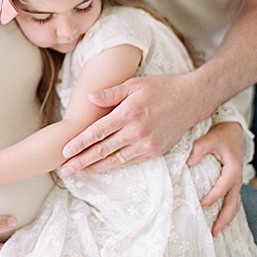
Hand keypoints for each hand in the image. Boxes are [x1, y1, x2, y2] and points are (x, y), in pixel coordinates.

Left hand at [61, 73, 206, 175]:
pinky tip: (101, 168)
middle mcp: (137, 132)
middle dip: (81, 161)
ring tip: (78, 172)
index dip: (79, 143)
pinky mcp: (154, 152)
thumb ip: (111, 92)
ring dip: (94, 168)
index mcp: (129, 113)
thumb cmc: (162, 88)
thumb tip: (90, 98)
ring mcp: (146, 144)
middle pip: (102, 151)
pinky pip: (129, 162)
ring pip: (114, 161)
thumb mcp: (135, 84)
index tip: (65, 151)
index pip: (98, 132)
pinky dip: (113, 166)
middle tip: (65, 169)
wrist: (191, 100)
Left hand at [188, 122, 244, 235]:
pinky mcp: (233, 183)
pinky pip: (233, 200)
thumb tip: (189, 162)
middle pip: (233, 203)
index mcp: (233, 168)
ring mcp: (236, 182)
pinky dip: (228, 211)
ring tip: (217, 231)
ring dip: (227, 218)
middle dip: (224, 218)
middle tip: (214, 232)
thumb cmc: (221, 135)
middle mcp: (237, 178)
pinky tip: (220, 220)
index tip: (201, 206)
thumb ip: (199, 148)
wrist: (233, 131)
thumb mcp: (210, 138)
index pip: (223, 187)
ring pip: (235, 204)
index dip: (213, 197)